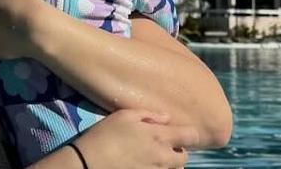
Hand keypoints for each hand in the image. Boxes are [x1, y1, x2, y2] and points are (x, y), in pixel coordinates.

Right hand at [72, 109, 197, 168]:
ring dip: (168, 163)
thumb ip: (148, 115)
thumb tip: (166, 118)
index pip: (190, 136)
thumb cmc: (105, 135)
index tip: (179, 132)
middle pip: (184, 157)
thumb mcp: (123, 115)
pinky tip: (142, 164)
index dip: (188, 134)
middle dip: (177, 151)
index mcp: (159, 136)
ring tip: (151, 157)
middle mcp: (163, 157)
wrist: (90, 163)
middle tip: (161, 146)